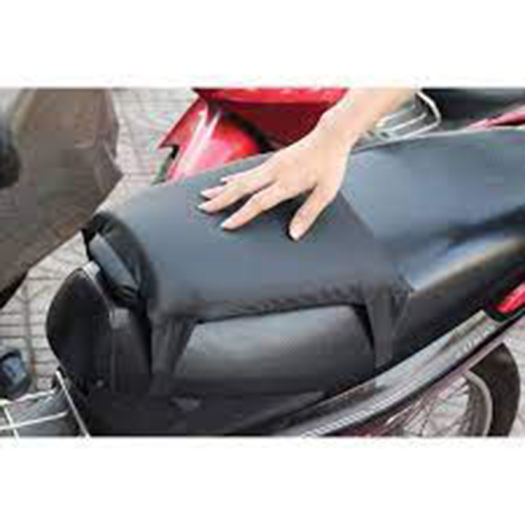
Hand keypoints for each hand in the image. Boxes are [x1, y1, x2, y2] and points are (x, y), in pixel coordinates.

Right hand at [198, 125, 352, 239]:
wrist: (330, 137)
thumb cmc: (330, 164)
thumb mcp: (326, 193)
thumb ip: (308, 214)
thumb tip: (294, 234)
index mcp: (287, 182)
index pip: (258, 202)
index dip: (241, 214)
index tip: (226, 225)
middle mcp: (274, 172)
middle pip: (241, 187)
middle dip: (220, 199)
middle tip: (204, 208)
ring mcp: (271, 165)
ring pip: (240, 178)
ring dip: (221, 188)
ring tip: (204, 195)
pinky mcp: (271, 160)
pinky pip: (246, 171)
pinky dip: (232, 178)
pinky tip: (224, 182)